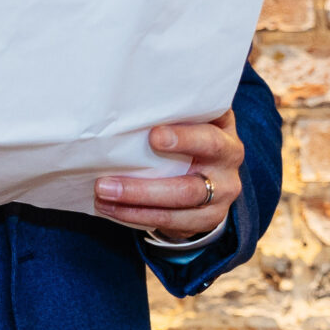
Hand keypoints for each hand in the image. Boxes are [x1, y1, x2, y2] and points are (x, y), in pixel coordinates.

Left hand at [94, 111, 243, 239]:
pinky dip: (138, 216)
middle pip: (190, 186)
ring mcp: (222, 195)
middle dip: (145, 189)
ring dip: (136, 205)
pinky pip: (173, 223)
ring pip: (179, 207)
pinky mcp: (209, 217)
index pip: (208, 138)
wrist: (213, 167)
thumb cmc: (190, 131)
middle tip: (104, 185)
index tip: (154, 136)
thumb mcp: (190, 117)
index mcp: (223, 131)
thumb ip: (171, 112)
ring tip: (102, 197)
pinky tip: (112, 209)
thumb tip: (126, 106)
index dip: (184, 139)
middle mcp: (228, 163)